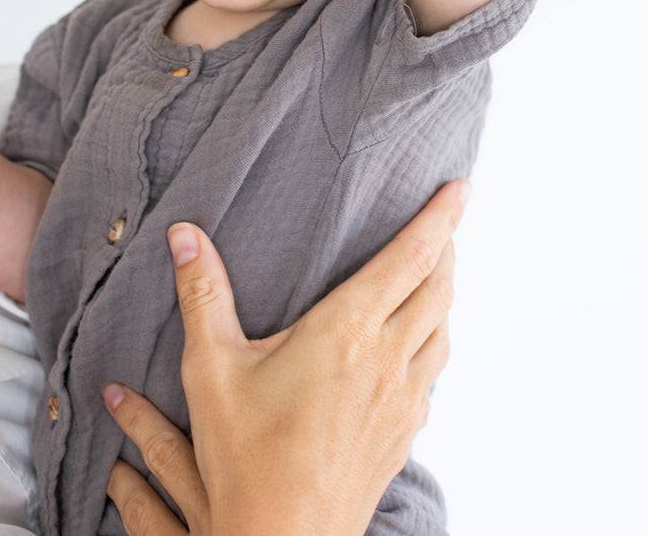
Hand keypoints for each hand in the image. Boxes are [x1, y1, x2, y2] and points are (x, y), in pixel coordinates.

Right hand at [103, 179, 469, 535]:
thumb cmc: (247, 460)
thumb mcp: (211, 370)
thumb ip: (203, 295)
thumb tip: (186, 236)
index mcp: (348, 331)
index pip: (412, 257)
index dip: (441, 217)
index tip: (460, 187)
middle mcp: (387, 360)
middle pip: (439, 287)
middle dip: (446, 246)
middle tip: (445, 220)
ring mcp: (402, 400)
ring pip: (444, 330)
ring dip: (445, 294)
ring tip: (434, 273)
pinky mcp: (403, 434)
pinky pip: (433, 373)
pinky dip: (434, 342)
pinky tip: (414, 348)